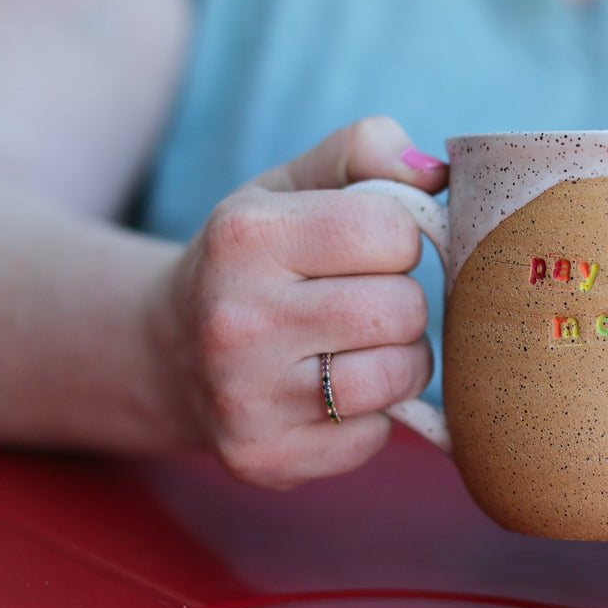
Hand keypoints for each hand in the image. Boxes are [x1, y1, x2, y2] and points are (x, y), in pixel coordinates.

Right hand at [148, 116, 447, 488]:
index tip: (368, 246)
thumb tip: (438, 172)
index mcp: (245, 236)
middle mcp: (235, 320)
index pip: (392, 230)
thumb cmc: (256, 258)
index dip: (399, 236)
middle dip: (402, 300)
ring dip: (400, 360)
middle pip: (403, 307)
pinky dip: (372, 416)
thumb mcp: (292, 182)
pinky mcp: (265, 458)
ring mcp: (246, 399)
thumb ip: (366, 150)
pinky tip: (330, 393)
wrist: (169, 350)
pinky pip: (377, 438)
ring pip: (399, 376)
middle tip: (363, 299)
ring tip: (357, 345)